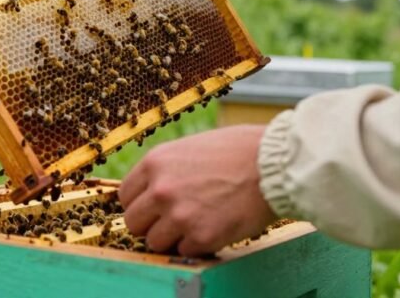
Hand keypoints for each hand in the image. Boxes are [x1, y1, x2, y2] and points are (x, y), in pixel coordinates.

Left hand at [119, 125, 276, 256]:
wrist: (273, 163)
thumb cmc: (237, 150)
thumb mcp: (189, 148)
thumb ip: (166, 170)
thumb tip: (151, 191)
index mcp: (155, 163)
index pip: (125, 197)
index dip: (140, 205)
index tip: (153, 209)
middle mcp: (160, 190)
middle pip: (133, 223)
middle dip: (151, 225)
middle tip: (172, 222)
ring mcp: (179, 215)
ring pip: (155, 242)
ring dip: (173, 238)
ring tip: (195, 224)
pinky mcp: (202, 236)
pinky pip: (184, 251)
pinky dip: (197, 245)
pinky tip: (213, 228)